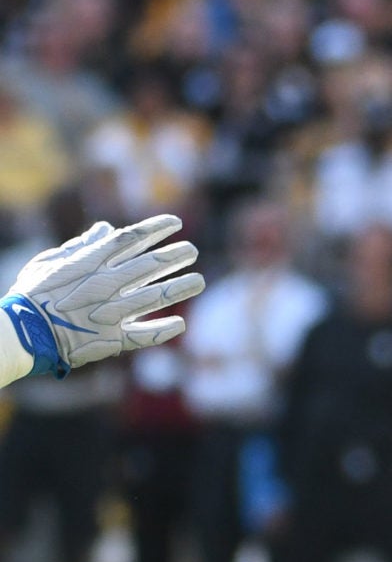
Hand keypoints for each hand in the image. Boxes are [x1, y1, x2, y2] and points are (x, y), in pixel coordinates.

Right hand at [2, 214, 204, 375]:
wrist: (22, 332)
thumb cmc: (32, 295)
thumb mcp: (49, 263)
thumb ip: (80, 246)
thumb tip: (105, 229)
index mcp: (89, 263)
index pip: (130, 239)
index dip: (155, 229)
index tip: (176, 222)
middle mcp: (105, 284)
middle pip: (149, 265)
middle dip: (175, 256)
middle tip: (192, 250)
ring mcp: (111, 312)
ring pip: (154, 297)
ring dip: (180, 288)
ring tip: (199, 281)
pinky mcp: (112, 339)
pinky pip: (144, 335)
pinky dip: (163, 330)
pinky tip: (180, 324)